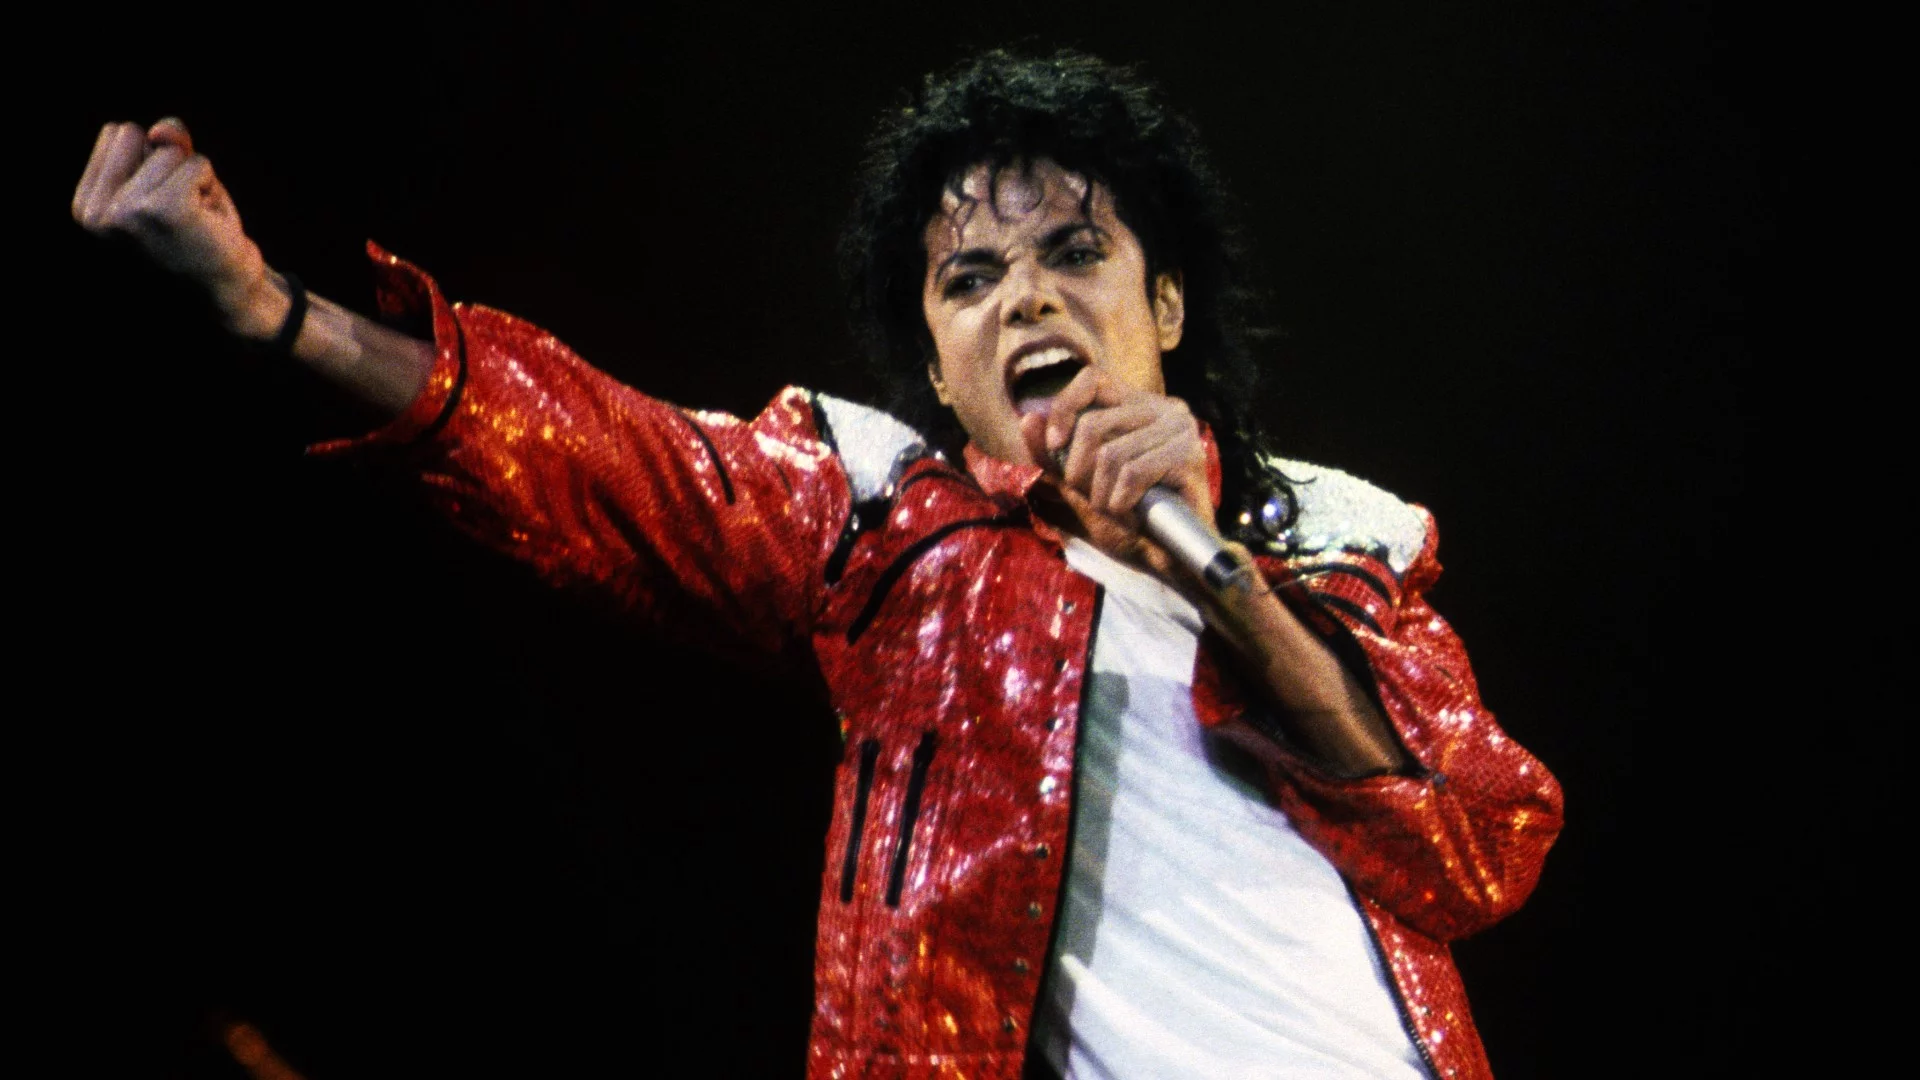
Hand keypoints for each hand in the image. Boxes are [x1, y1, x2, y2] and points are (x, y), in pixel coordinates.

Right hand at [71, 119, 277, 336]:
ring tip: (195, 218)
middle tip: (182, 209)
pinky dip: (212, 188)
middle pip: (135, 133)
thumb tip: (164, 130)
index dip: (151, 159)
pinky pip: (198, 164)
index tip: (161, 202)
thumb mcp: (171, 181)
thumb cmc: (198, 234)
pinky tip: (208, 221)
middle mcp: (98, 211)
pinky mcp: (165, 209)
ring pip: (170, 150)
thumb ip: (162, 146)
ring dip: (195, 179)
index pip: (117, 134)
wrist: (226, 289)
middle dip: (169, 163)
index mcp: (87, 206)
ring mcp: (127, 210)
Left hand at [1018, 365, 1214, 572]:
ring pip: (1111, 454)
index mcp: (1140, 406)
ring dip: (1101, 495)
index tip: (1055, 445)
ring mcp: (1181, 432)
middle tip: (1091, 498)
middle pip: (1094, 423)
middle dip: (1079, 471)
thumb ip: (1054, 455)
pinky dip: (1121, 502)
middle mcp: (1165, 410)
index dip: (1064, 407)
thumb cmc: (1129, 521)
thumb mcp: (1081, 487)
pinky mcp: (1190, 458)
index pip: (1093, 379)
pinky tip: (1131, 514)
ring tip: (1115, 511)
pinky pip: (1133, 473)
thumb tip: (1028, 418)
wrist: (1171, 560)